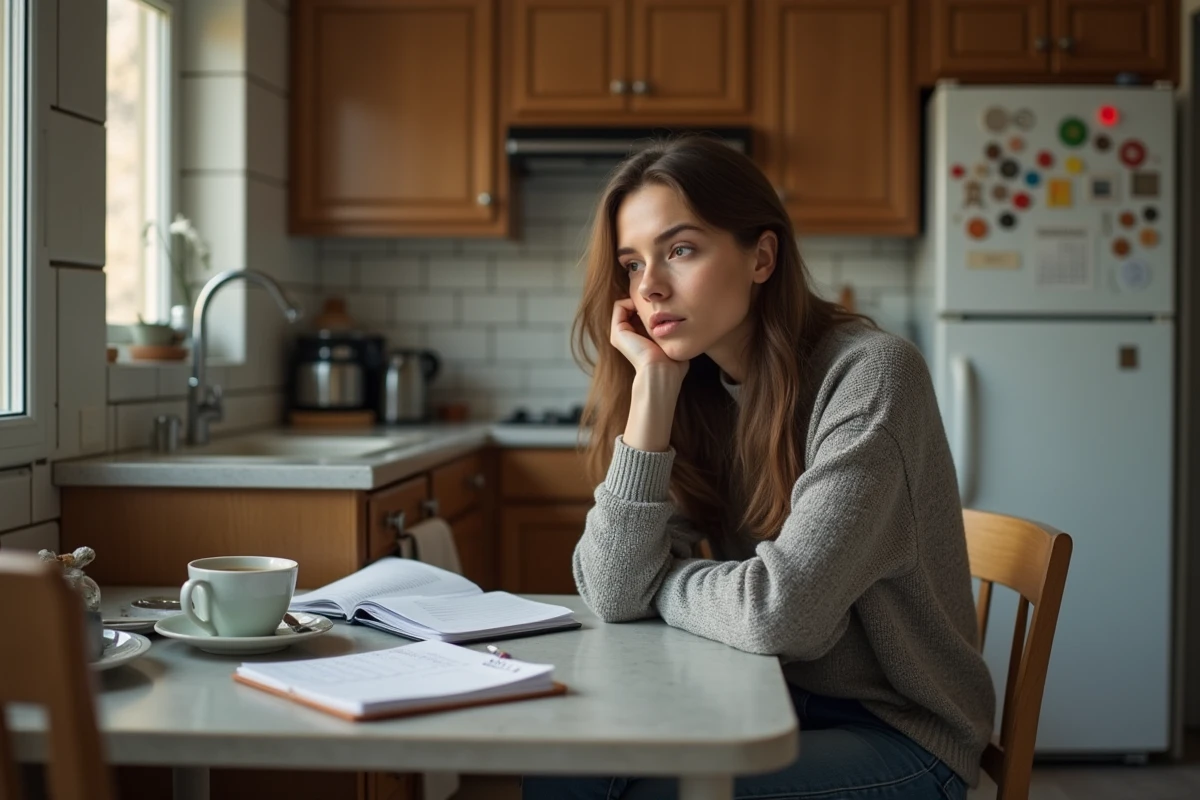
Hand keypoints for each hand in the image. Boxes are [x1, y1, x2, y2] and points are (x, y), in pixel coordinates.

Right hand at [611, 300, 686, 451]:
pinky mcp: (617, 331)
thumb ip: (674, 334)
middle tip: (659, 300)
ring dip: (638, 299)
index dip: (652, 305)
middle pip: (633, 308)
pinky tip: (646, 306)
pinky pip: (619, 305)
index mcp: (639, 339)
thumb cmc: (672, 365)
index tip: (666, 304)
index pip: (641, 314)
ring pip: (626, 305)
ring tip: (653, 302)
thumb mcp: (674, 344)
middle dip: (645, 300)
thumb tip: (684, 324)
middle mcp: (627, 336)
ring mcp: (620, 334)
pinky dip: (631, 300)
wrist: (661, 374)